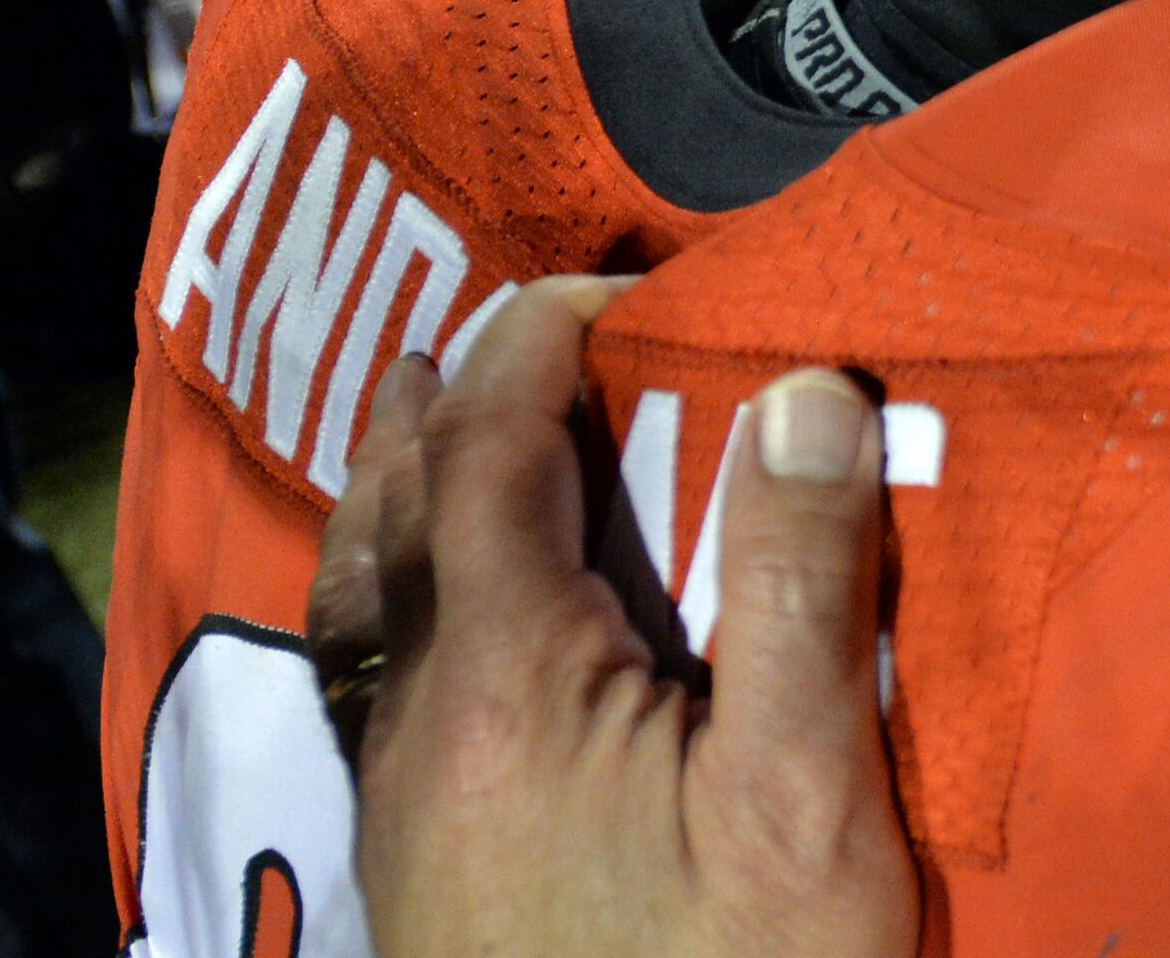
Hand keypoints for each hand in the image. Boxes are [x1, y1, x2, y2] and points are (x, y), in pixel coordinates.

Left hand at [339, 279, 919, 957]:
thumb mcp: (804, 799)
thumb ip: (801, 589)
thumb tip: (802, 388)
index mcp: (510, 683)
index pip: (487, 452)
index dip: (533, 344)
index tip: (609, 284)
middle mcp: (422, 731)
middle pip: (394, 521)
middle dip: (435, 406)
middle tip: (482, 332)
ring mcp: (403, 814)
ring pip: (365, 611)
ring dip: (393, 501)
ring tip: (416, 438)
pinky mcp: (416, 885)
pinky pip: (374, 688)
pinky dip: (393, 604)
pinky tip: (434, 640)